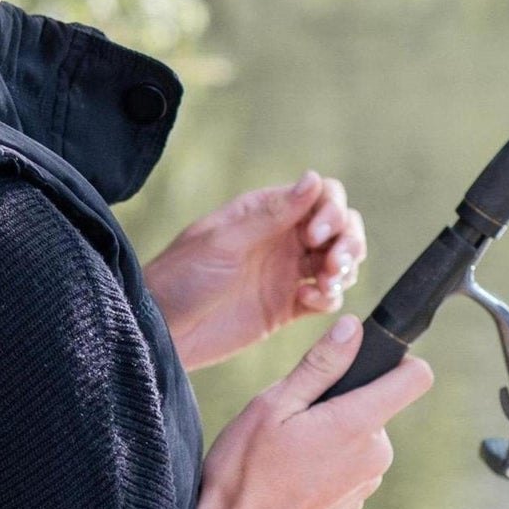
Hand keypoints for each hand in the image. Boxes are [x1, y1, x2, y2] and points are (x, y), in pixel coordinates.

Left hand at [143, 170, 365, 370]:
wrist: (161, 330)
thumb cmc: (180, 277)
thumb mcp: (223, 243)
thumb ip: (271, 214)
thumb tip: (313, 178)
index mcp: (264, 213)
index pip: (320, 196)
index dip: (331, 210)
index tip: (317, 235)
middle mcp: (281, 238)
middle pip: (338, 227)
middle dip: (348, 241)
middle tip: (334, 264)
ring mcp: (285, 273)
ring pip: (338, 261)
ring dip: (345, 268)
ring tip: (328, 282)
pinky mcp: (286, 307)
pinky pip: (325, 297)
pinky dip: (330, 297)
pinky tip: (311, 301)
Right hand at [191, 315, 433, 508]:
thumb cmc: (246, 472)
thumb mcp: (273, 406)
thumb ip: (319, 366)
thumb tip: (353, 328)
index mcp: (357, 424)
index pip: (415, 378)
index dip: (396, 359)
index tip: (363, 358)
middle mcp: (375, 455)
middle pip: (374, 404)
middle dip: (338, 400)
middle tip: (291, 417)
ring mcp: (367, 483)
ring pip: (358, 435)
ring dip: (329, 432)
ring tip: (285, 449)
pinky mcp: (354, 504)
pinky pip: (348, 464)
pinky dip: (325, 460)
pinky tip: (289, 474)